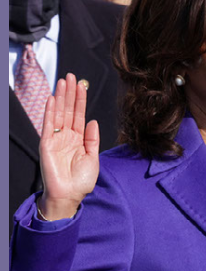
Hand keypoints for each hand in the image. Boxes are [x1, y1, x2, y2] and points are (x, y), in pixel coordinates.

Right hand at [38, 73, 98, 219]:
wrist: (70, 195)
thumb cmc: (81, 180)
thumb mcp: (93, 157)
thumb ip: (92, 139)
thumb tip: (92, 121)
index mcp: (78, 139)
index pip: (78, 115)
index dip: (80, 100)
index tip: (81, 85)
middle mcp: (66, 136)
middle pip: (68, 110)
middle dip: (70, 93)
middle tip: (71, 76)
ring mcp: (56, 139)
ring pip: (58, 113)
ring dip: (60, 97)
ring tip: (63, 81)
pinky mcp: (46, 144)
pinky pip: (48, 125)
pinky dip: (50, 112)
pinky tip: (52, 99)